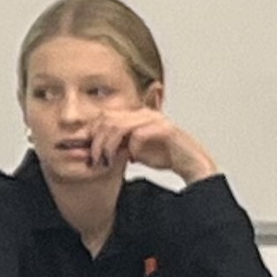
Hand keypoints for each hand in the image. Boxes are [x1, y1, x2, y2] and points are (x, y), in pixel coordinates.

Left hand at [87, 107, 218, 183]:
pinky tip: (133, 159)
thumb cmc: (164, 155)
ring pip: (119, 126)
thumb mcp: (133, 150)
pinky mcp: (165, 129)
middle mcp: (144, 113)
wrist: (190, 162)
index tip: (86, 151)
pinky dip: (132, 148)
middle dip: (97, 142)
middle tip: (96, 160)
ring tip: (108, 161)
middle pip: (107, 119)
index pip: (104, 116)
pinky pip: (139, 135)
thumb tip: (94, 149)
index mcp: (135, 115)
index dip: (91, 133)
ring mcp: (155, 119)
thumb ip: (117, 145)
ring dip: (109, 146)